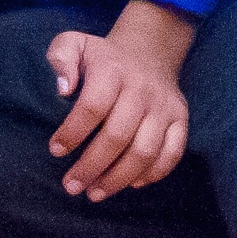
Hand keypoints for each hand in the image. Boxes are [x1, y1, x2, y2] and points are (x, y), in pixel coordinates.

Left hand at [46, 4, 195, 199]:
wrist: (148, 51)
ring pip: (146, 150)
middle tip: (71, 186)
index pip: (92, 106)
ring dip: (120, 177)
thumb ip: (61, 58)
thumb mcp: (74, 44)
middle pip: (118, 136)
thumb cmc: (101, 56)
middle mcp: (142, 90)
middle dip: (92, 165)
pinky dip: (154, 173)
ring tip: (95, 193)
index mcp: (113, 70)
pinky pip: (172, 153)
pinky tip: (130, 184)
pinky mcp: (181, 119)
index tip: (55, 151)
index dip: (73, 132)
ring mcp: (165, 107)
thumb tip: (62, 89)